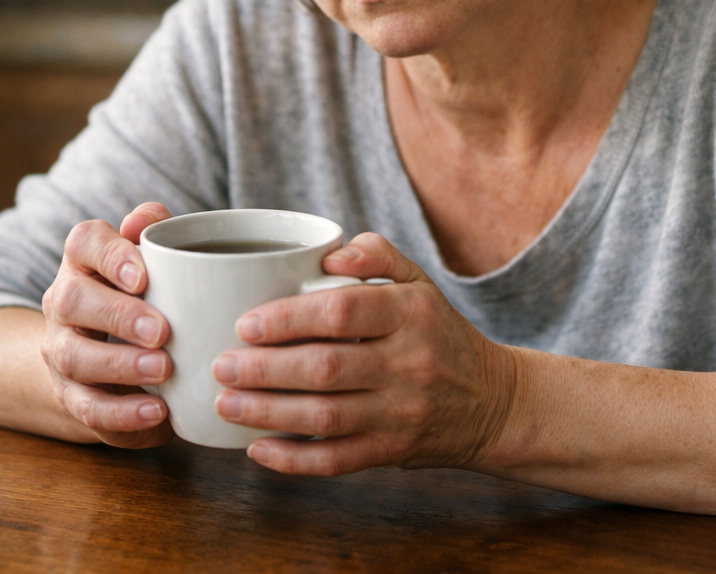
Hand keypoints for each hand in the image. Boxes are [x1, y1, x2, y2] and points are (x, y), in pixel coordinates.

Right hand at [40, 202, 176, 447]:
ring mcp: (61, 351)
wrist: (111, 358)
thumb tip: (144, 219)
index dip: (111, 255)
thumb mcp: (155, 263)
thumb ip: (157, 235)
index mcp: (84, 261)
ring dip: (120, 364)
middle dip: (117, 315)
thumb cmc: (147, 297)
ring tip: (163, 369)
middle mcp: (63, 302)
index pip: (84, 243)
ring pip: (75, 356)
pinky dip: (123, 412)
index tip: (144, 275)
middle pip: (72, 300)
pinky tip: (156, 411)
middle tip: (162, 330)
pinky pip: (88, 407)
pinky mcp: (72, 396)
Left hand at [209, 232, 518, 474]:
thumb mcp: (420, 284)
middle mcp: (409, 363)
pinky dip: (293, 459)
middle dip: (264, 369)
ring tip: (225, 403)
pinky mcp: (393, 451)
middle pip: (325, 368)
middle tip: (221, 365)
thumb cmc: (440, 335)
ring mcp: (401, 412)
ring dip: (267, 412)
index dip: (288, 319)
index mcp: (411, 313)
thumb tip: (329, 256)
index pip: (342, 312)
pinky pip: (337, 460)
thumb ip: (376, 255)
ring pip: (325, 417)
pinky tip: (257, 449)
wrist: (494, 403)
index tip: (245, 323)